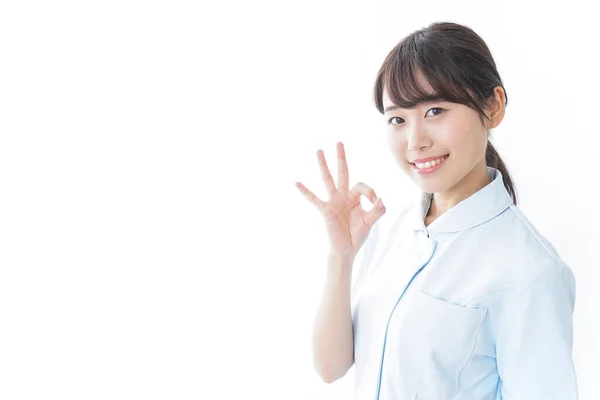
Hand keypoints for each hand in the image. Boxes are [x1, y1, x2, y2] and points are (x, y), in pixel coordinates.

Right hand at [296, 142, 385, 260]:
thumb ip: (378, 210)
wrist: (347, 249)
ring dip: (324, 165)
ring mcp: (333, 202)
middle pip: (342, 172)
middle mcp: (343, 196)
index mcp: (354, 197)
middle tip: (339, 142)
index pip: (362, 185)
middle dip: (341, 158)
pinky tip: (297, 183)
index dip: (370, 191)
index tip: (375, 202)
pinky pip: (314, 199)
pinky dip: (305, 192)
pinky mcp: (326, 210)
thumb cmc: (358, 235)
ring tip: (319, 151)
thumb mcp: (370, 221)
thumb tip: (381, 199)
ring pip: (328, 180)